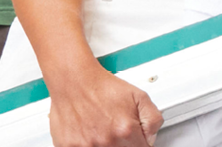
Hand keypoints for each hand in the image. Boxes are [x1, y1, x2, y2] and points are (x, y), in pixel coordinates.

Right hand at [43, 63, 161, 146]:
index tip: (135, 140)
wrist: (74, 80)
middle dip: (122, 144)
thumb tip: (151, 138)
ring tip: (101, 130)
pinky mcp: (69, 146)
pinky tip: (88, 132)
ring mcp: (86, 146)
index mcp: (126, 131)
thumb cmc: (102, 87)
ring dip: (104, 144)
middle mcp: (106, 141)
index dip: (139, 143)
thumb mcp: (140, 97)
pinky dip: (88, 143)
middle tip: (116, 131)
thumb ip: (153, 120)